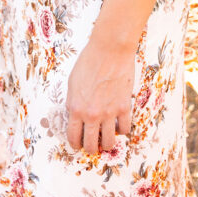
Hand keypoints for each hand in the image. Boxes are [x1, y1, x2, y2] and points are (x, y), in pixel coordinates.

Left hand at [65, 37, 134, 154]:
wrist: (110, 48)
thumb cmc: (89, 60)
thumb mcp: (72, 81)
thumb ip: (73, 101)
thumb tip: (74, 114)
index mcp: (75, 108)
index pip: (73, 137)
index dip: (75, 144)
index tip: (78, 144)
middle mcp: (91, 114)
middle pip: (91, 145)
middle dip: (91, 148)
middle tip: (93, 144)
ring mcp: (109, 112)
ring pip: (109, 142)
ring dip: (107, 143)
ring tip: (108, 138)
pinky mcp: (124, 107)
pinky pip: (125, 129)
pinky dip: (122, 130)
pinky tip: (120, 124)